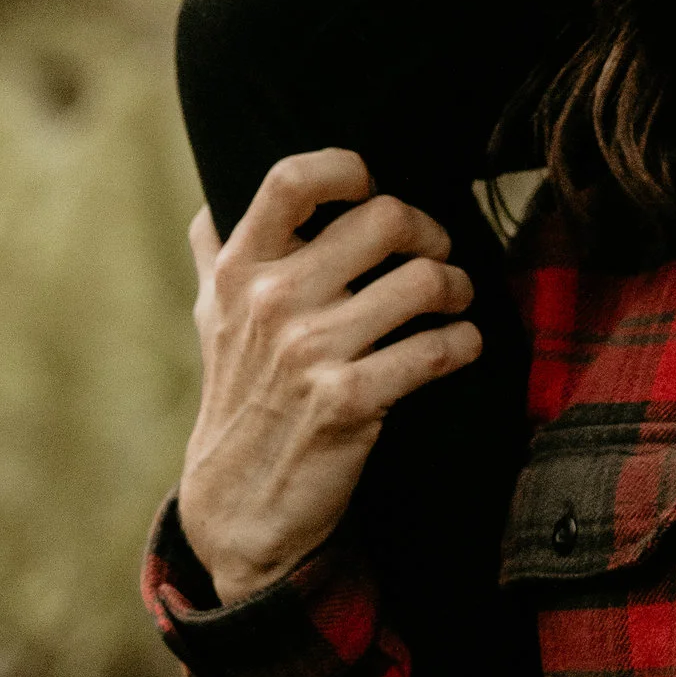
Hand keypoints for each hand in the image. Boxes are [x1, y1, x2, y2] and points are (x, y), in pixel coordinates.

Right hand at [178, 151, 482, 603]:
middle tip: (436, 253)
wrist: (235, 506)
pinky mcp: (349, 400)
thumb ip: (216, 254)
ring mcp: (310, 351)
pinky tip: (462, 345)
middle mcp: (272, 301)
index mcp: (239, 269)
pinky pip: (437, 348)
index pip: (293, 179)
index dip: (347, 169)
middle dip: (429, 232)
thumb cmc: (236, 395)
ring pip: (423, 280)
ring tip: (455, 300)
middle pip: (384, 218)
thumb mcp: (210, 318)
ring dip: (457, 287)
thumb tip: (215, 199)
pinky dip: (465, 341)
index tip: (371, 190)